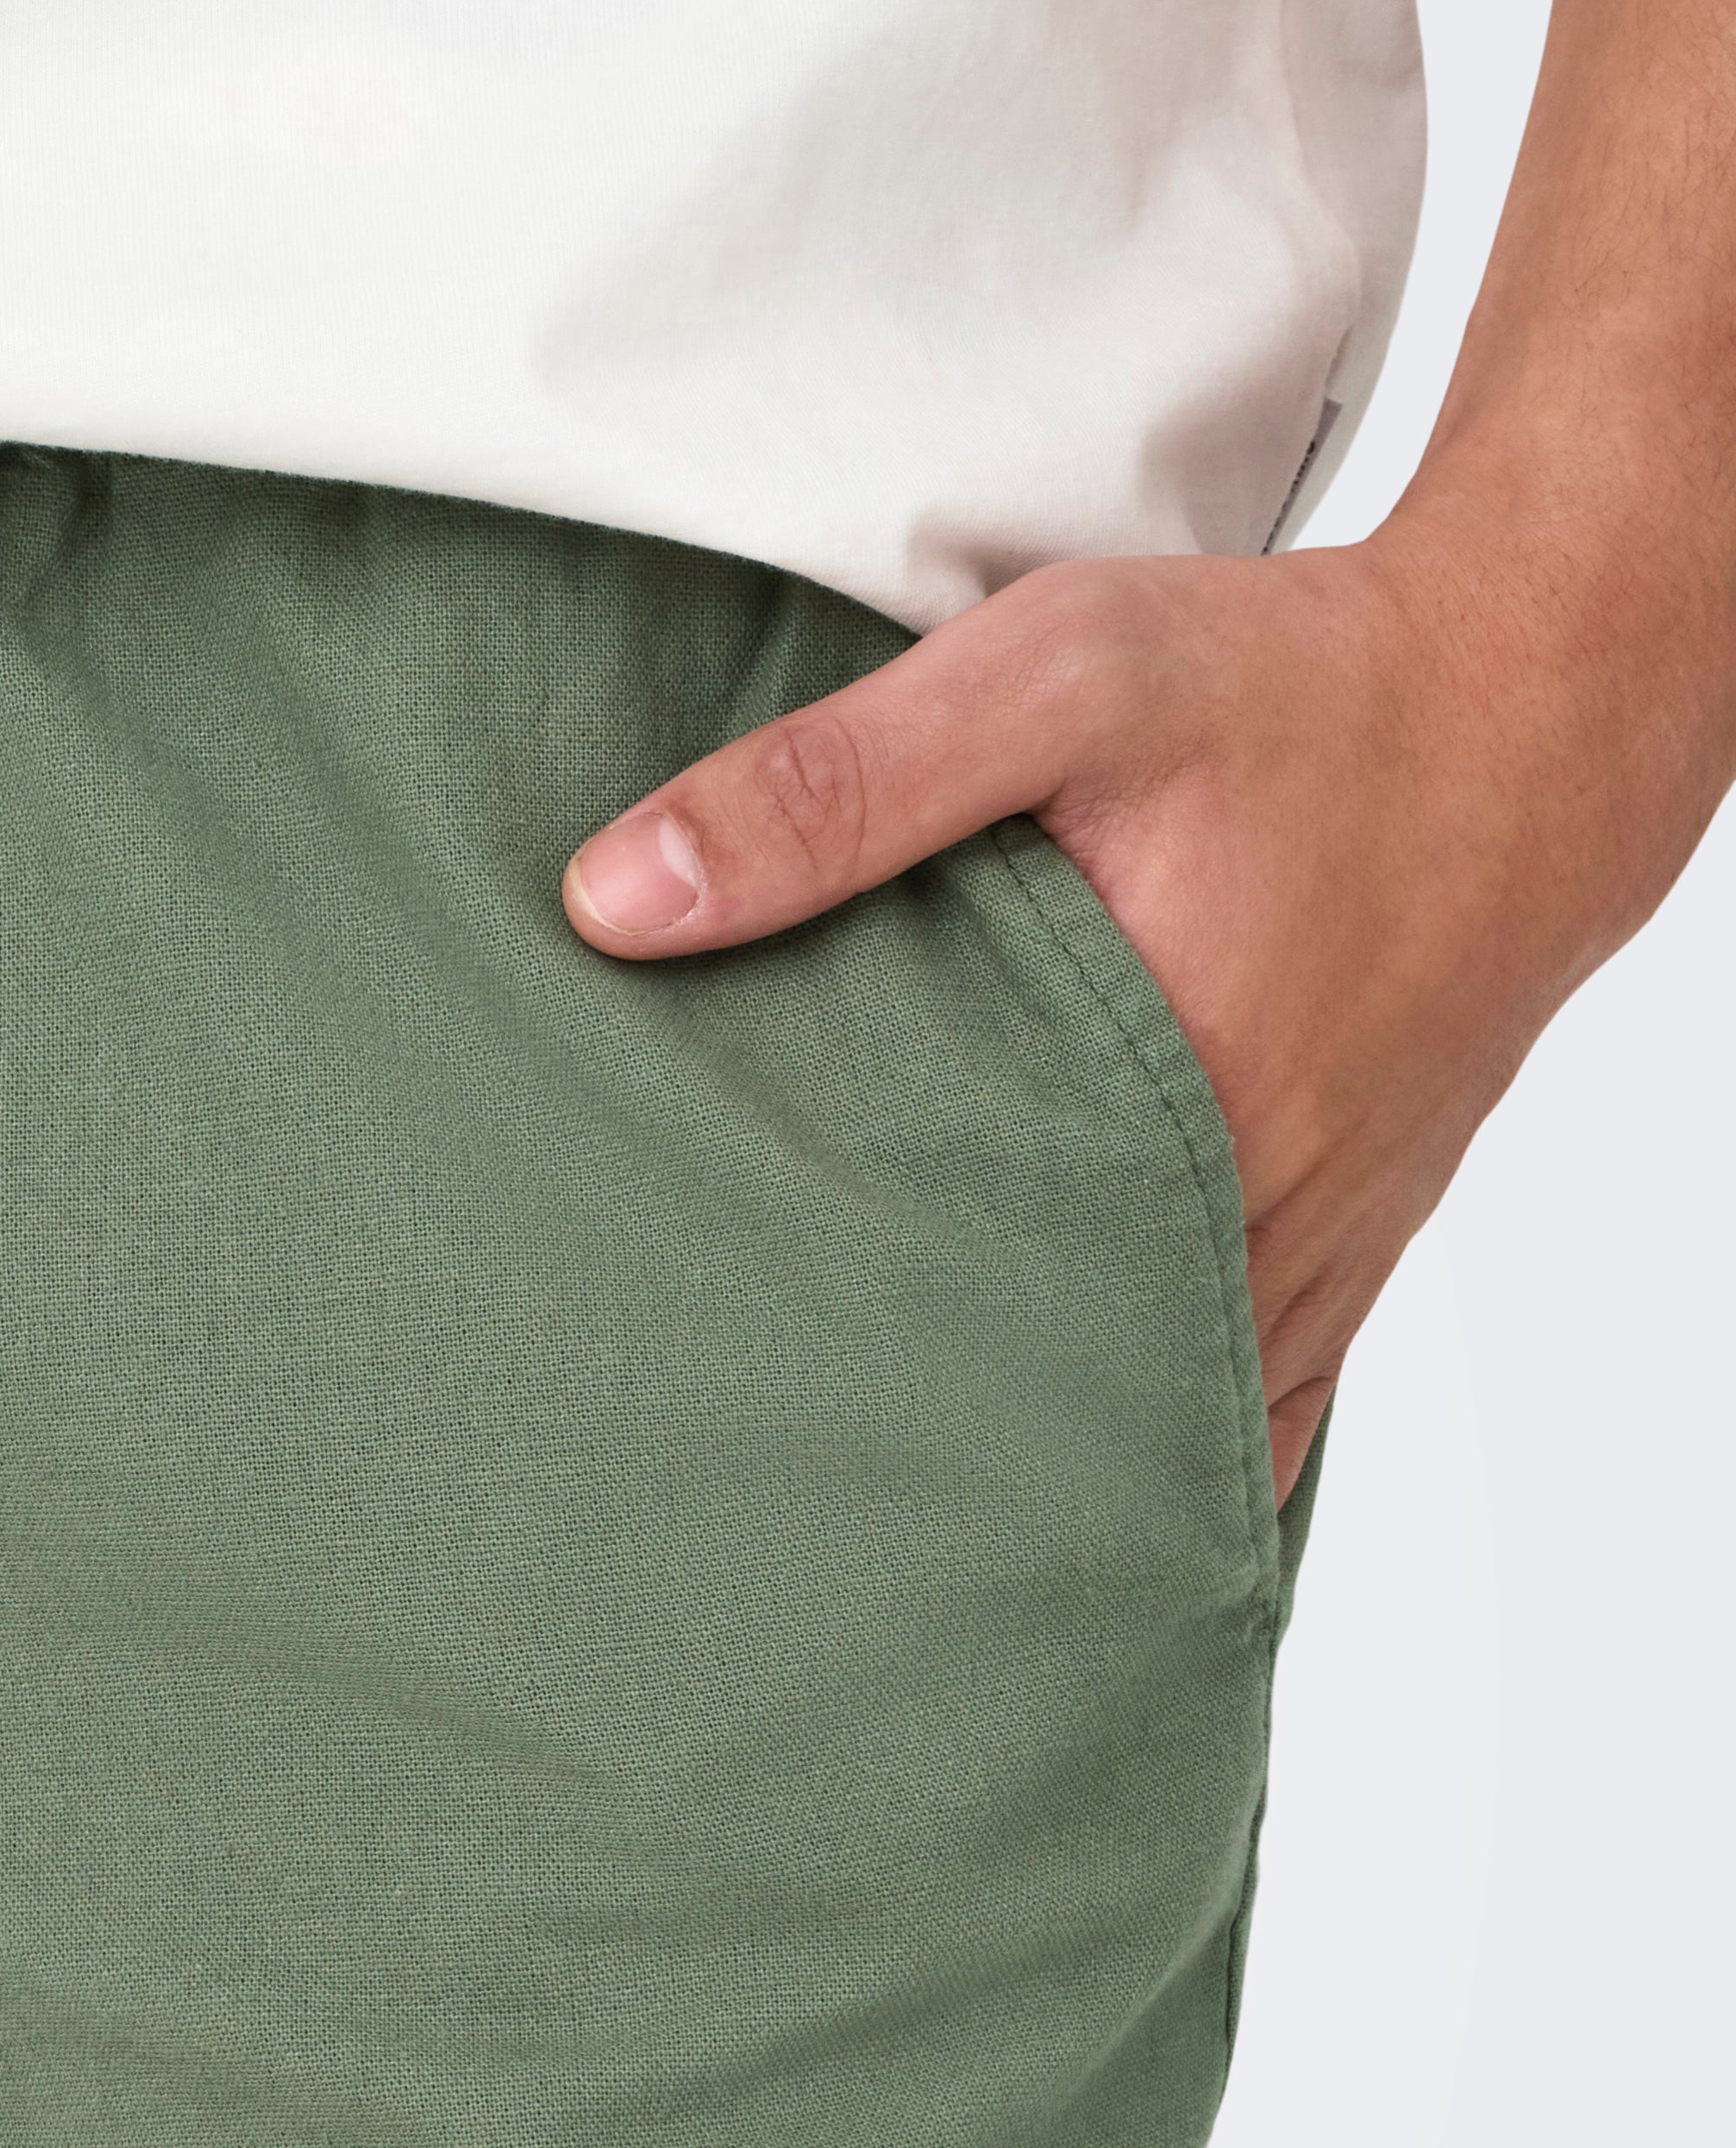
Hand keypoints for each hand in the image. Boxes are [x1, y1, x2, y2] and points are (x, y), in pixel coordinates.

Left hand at [561, 502, 1717, 1502]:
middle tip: (738, 1451)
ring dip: (1015, 1445)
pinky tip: (1033, 1465)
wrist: (1537, 707)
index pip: (953, 1302)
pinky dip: (1134, 1437)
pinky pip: (1234, 1408)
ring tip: (854, 1469)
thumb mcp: (1054, 678)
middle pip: (1039, 1391)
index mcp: (1171, 1108)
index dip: (822, 1359)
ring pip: (1138, 1420)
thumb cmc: (1301, 686)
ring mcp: (1307, 1256)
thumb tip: (611, 901)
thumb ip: (835, 787)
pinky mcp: (1338, 1252)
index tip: (696, 1383)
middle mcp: (1249, 1218)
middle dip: (897, 1430)